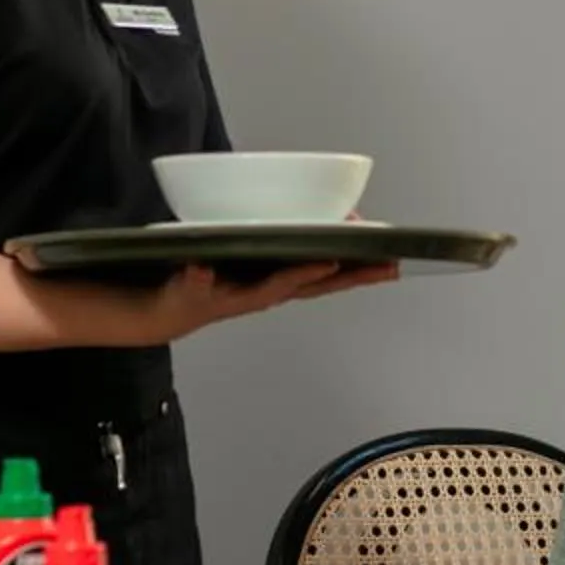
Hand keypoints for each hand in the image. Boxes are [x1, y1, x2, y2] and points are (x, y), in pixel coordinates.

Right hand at [147, 259, 397, 340]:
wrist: (175, 311)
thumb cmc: (182, 300)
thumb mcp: (183, 291)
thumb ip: (192, 281)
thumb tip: (199, 270)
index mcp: (252, 294)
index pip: (287, 282)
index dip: (308, 273)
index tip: (332, 263)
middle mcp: (273, 290)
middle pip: (322, 283)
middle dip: (356, 276)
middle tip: (389, 266)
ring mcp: (278, 284)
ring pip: (325, 278)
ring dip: (356, 271)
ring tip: (388, 262)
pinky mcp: (277, 276)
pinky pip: (316, 268)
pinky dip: (339, 261)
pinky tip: (357, 252)